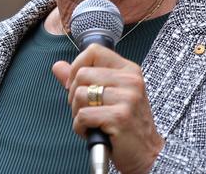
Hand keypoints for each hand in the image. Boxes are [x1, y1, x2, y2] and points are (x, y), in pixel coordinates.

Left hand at [52, 44, 163, 173]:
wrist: (147, 153)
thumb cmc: (126, 124)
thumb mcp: (107, 96)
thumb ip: (81, 79)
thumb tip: (57, 66)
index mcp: (128, 70)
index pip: (94, 51)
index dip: (77, 66)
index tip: (76, 84)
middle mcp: (130, 80)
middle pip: (82, 74)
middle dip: (74, 96)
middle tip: (85, 110)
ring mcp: (127, 98)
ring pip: (80, 95)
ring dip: (77, 113)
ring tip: (90, 122)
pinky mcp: (120, 117)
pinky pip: (82, 115)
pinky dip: (80, 128)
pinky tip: (91, 132)